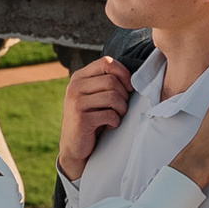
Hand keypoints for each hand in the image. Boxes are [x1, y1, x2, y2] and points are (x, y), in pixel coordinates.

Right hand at [58, 56, 132, 183]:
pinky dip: (115, 121)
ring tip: (117, 115)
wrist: (74, 146)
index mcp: (79, 77)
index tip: (129, 87)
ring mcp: (76, 102)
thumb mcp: (94, 95)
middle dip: (124, 95)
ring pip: (113, 96)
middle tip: (121, 107)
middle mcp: (75, 86)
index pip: (106, 62)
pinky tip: (110, 125)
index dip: (123, 73)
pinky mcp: (81, 118)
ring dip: (121, 108)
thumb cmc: (91, 118)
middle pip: (112, 80)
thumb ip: (105, 82)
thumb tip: (134, 76)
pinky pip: (109, 114)